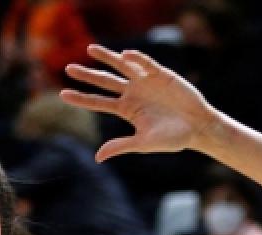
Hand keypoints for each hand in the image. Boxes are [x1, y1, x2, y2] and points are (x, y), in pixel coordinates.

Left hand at [62, 45, 215, 161]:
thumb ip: (121, 146)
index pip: (98, 102)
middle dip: (87, 75)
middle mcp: (132, 94)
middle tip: (68, 68)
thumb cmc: (173, 139)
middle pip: (105, 82)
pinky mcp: (160, 74)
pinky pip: (144, 63)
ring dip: (106, 58)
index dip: (81, 98)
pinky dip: (135, 59)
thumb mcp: (143, 143)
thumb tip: (97, 158)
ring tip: (90, 49)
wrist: (198, 128)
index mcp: (127, 110)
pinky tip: (124, 55)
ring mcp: (145, 82)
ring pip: (121, 67)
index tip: (62, 94)